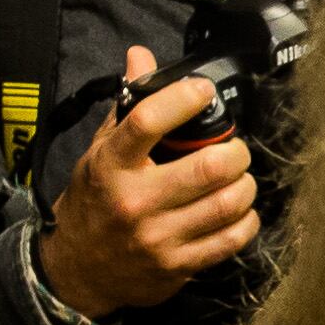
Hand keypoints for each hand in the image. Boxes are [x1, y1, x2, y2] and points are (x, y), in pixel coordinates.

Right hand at [36, 45, 260, 320]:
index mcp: (111, 164)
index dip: (184, 98)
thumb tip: (141, 55)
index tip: (202, 91)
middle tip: (236, 149)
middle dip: (236, 153)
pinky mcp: (178, 265)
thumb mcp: (99, 151)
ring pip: (227, 204)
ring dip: (246, 186)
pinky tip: (241, 210)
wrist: (77, 269)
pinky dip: (246, 220)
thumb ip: (126, 106)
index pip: (148, 121)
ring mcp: (158, 237)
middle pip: (208, 168)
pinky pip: (231, 240)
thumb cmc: (94, 201)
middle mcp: (135, 201)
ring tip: (240, 178)